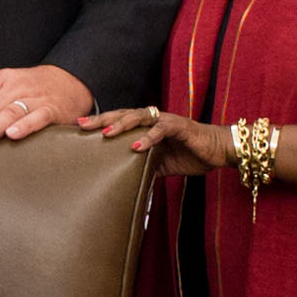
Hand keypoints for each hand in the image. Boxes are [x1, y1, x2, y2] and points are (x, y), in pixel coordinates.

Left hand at [0, 65, 95, 152]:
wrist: (71, 82)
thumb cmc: (31, 89)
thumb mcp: (2, 88)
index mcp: (0, 80)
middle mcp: (15, 87)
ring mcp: (34, 98)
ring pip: (8, 113)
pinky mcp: (52, 109)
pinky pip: (37, 118)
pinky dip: (24, 126)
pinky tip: (12, 136)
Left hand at [90, 107, 233, 180]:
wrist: (218, 151)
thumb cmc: (190, 155)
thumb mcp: (160, 165)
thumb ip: (142, 166)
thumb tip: (123, 182)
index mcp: (146, 126)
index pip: (119, 121)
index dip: (100, 122)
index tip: (78, 127)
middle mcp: (153, 119)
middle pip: (123, 114)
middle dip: (102, 119)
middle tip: (82, 124)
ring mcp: (166, 121)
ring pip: (140, 117)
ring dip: (122, 124)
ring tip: (106, 133)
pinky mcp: (180, 127)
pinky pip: (161, 130)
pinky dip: (149, 138)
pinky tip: (136, 146)